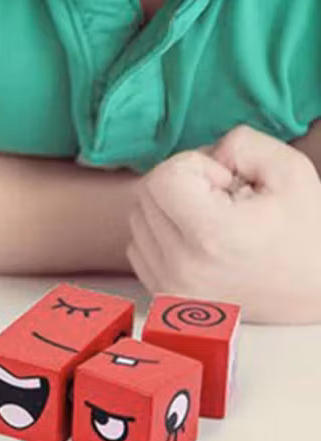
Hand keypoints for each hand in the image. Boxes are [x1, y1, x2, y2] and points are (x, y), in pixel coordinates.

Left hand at [127, 125, 320, 323]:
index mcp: (212, 236)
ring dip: (169, 208)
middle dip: (181, 183)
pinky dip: (161, 234)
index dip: (195, 166)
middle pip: (145, 193)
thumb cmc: (307, 233)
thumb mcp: (289, 172)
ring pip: (138, 218)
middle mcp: (183, 267)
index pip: (162, 176)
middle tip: (223, 198)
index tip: (227, 183)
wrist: (317, 294)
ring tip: (213, 219)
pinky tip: (197, 239)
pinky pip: (137, 246)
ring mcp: (171, 286)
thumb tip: (204, 154)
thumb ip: (241, 144)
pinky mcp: (164, 297)